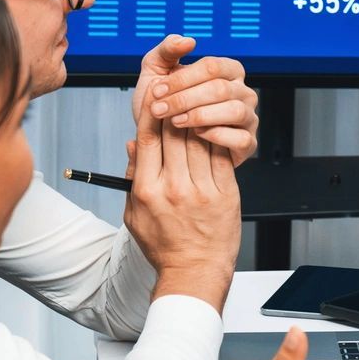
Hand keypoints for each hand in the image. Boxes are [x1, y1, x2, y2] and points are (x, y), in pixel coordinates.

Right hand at [125, 106, 240, 305]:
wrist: (194, 271)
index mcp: (147, 190)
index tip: (155, 94)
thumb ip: (133, 177)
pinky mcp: (225, 194)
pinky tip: (219, 124)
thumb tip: (133, 144)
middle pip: (175, 136)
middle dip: (177, 108)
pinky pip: (222, 158)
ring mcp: (201, 191)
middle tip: (180, 88)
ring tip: (201, 98)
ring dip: (200, 117)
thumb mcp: (135, 214)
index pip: (149, 141)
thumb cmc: (164, 245)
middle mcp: (174, 187)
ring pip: (200, 142)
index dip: (152, 113)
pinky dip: (220, 138)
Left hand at [133, 35, 258, 159]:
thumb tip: (188, 40)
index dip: (182, 78)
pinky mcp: (248, 144)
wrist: (163, 145)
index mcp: (228, 72)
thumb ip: (167, 51)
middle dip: (184, 99)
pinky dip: (216, 136)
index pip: (212, 66)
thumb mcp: (157, 74)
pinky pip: (241, 138)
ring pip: (234, 111)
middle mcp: (243, 93)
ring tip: (175, 122)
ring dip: (199, 116)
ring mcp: (249, 118)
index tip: (156, 90)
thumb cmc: (164, 107)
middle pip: (221, 88)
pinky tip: (197, 135)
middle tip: (159, 110)